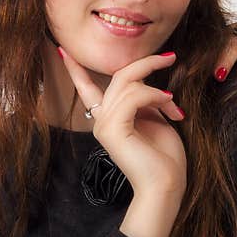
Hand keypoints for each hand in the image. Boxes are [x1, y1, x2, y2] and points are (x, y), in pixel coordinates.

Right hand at [57, 48, 186, 197]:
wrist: (166, 186)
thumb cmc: (164, 158)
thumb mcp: (154, 120)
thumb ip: (143, 100)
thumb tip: (145, 82)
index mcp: (107, 118)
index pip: (86, 88)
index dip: (75, 69)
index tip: (63, 50)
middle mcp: (100, 120)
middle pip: (118, 76)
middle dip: (145, 63)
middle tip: (170, 57)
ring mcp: (104, 124)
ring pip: (127, 83)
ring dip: (157, 88)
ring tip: (174, 102)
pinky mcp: (113, 128)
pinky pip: (133, 96)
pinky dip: (155, 96)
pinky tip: (169, 105)